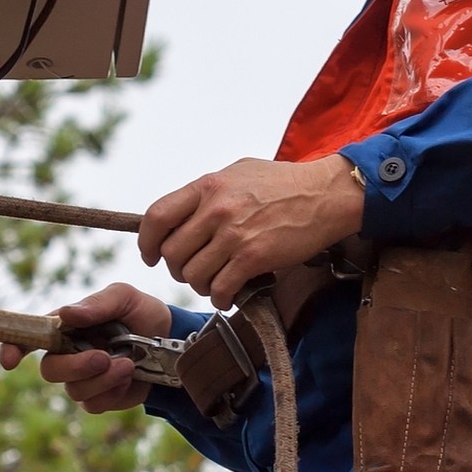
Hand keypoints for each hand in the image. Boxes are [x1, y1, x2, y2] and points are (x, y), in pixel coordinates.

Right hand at [0, 283, 170, 413]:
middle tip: (104, 357)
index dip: (13, 347)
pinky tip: (130, 377)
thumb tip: (65, 314)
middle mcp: (67, 353)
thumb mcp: (124, 297)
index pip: (30, 336)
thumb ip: (96, 304)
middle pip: (49, 370)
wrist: (172, 341)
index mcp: (65, 327)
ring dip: (102, 379)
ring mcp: (83, 378)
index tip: (9, 360)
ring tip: (128, 365)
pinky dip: (113, 392)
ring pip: (74, 390)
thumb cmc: (141, 312)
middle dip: (75, 366)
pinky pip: (94, 405)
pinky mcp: (101, 398)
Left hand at [137, 153, 364, 309]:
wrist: (325, 195)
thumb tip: (181, 213)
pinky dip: (221, 298)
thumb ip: (207, 192)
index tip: (150, 254)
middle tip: (191, 271)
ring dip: (200, 285)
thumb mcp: (236, 173)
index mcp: (207, 186)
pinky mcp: (255, 258)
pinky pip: (221, 289)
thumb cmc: (283, 183)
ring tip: (214, 282)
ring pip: (193, 275)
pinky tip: (229, 295)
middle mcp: (216, 209)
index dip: (146, 242)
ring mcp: (234, 235)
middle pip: (172, 252)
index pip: (157, 216)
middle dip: (176, 268)